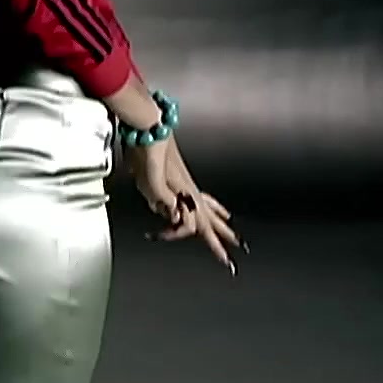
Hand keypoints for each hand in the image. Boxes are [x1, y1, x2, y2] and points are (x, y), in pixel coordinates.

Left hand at [124, 136, 243, 274]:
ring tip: (232, 232)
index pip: (188, 224)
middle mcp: (191, 190)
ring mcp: (188, 183)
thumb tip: (175, 219)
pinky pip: (202, 196)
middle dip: (221, 238)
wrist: (149, 126)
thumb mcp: (151, 180)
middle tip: (232, 256)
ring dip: (220, 222)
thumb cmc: (149, 152)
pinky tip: (211, 206)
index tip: (158, 235)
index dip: (174, 232)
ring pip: (210, 208)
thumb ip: (164, 202)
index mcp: (186, 194)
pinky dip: (212, 205)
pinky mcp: (181, 177)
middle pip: (211, 220)